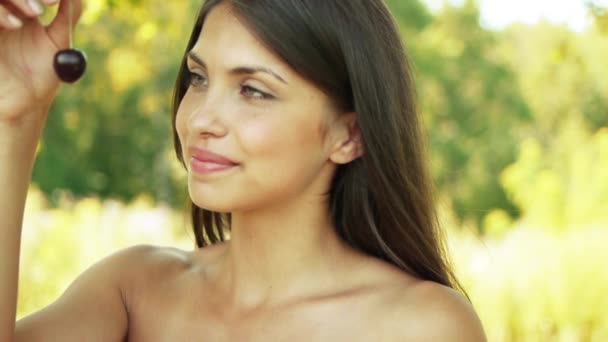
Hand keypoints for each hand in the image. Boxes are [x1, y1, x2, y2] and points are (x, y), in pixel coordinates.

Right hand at [0, 0, 81, 123]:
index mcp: (24, 10)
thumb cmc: (42, 74)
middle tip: (44, 7)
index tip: (55, 1)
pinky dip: (0, 14)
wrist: (24, 102)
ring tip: (31, 17)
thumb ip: (68, 15)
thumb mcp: (59, 42)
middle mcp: (7, 13)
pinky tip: (14, 25)